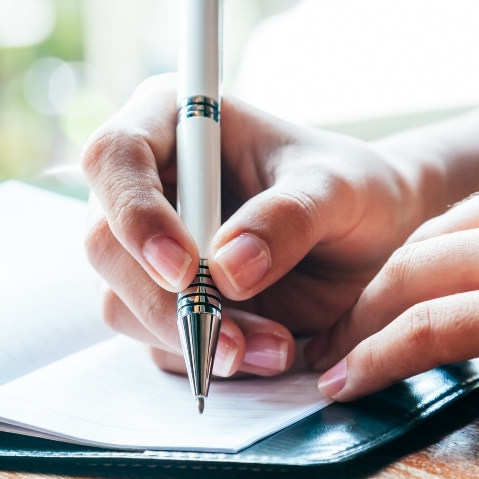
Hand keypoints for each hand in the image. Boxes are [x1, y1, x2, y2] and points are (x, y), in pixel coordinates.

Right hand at [81, 74, 438, 377]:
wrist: (374, 240)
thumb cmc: (352, 189)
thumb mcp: (338, 190)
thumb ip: (287, 217)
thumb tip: (227, 270)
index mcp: (172, 122)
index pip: (114, 156)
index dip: (135, 213)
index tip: (183, 267)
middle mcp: (146, 183)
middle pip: (104, 243)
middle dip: (164, 300)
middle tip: (231, 339)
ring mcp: (145, 248)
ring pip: (122, 302)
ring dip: (192, 338)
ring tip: (275, 347)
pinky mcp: (162, 301)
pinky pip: (157, 341)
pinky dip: (207, 357)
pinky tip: (265, 352)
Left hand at [307, 141, 478, 438]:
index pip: (464, 217)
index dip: (412, 264)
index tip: (381, 300)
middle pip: (426, 242)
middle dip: (373, 293)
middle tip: (338, 335)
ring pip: (416, 279)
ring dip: (362, 328)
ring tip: (331, 364)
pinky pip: (433, 327)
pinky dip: (380, 356)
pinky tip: (352, 382)